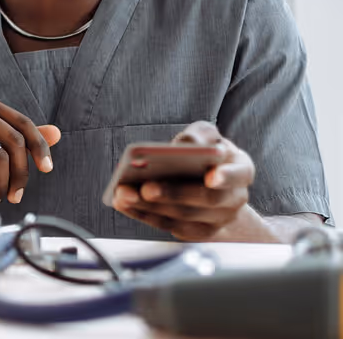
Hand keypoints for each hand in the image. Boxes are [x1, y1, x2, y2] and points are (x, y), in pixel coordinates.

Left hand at [112, 121, 255, 241]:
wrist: (212, 183)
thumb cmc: (206, 154)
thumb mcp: (207, 137)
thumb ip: (200, 135)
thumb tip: (186, 144)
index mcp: (241, 169)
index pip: (238, 174)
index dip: (226, 176)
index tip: (211, 176)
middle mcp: (234, 198)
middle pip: (206, 200)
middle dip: (174, 193)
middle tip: (147, 187)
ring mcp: (217, 220)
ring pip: (184, 217)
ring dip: (150, 206)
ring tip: (124, 194)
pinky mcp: (196, 232)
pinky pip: (169, 226)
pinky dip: (144, 215)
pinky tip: (124, 203)